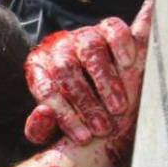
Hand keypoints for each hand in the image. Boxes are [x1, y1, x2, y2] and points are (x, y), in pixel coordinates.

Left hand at [24, 0, 154, 144]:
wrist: (93, 70)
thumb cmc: (71, 102)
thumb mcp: (53, 118)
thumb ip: (40, 126)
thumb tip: (44, 115)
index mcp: (39, 68)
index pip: (46, 90)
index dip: (65, 115)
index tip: (84, 138)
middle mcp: (59, 49)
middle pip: (66, 71)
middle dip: (86, 103)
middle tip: (103, 129)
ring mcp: (83, 36)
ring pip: (90, 52)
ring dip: (106, 82)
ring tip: (119, 109)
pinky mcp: (107, 28)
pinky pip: (113, 29)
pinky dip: (121, 45)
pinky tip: (128, 66)